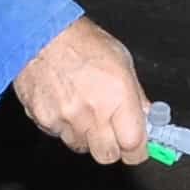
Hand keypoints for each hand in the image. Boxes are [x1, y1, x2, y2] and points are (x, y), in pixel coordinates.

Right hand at [13, 16, 149, 165]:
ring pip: (81, 147)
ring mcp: (66, 119)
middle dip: (112, 147)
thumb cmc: (82, 42)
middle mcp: (93, 113)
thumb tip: (147, 118)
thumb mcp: (122, 62)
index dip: (137, 150)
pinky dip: (64, 126)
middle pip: (107, 156)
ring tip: (84, 110)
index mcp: (118, 98)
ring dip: (86, 136)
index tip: (137, 147)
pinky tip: (65, 104)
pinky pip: (59, 135)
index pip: (133, 146)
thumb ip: (136, 96)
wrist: (42, 33)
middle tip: (112, 132)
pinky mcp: (45, 120)